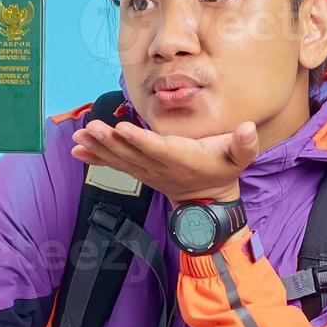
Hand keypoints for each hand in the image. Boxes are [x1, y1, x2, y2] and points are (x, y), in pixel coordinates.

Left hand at [69, 117, 257, 206]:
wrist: (208, 199)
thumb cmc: (222, 170)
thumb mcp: (239, 158)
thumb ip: (245, 144)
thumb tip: (249, 128)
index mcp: (182, 158)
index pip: (158, 148)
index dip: (140, 140)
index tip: (123, 129)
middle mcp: (160, 167)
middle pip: (132, 153)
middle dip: (111, 141)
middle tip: (92, 128)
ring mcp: (147, 171)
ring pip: (120, 159)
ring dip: (98, 147)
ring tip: (79, 136)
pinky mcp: (140, 172)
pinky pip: (115, 165)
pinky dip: (96, 157)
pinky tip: (77, 150)